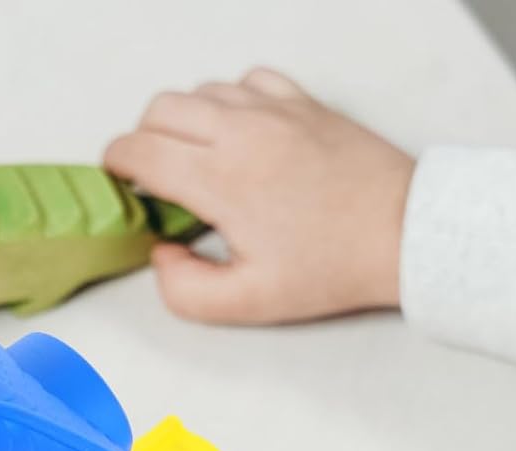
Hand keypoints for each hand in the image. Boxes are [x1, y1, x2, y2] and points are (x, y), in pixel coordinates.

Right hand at [104, 68, 414, 324]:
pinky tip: (236, 136)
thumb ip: (183, 289)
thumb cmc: (329, 268)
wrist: (400, 233)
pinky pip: (246, 82)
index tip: (118, 184)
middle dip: (143, 141)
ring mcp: (275, 110)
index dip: (115, 166)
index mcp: (220, 179)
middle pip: (160, 109)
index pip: (140, 149)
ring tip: (194, 160)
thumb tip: (162, 253)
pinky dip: (227, 103)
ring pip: (200, 91)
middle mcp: (242, 132)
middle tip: (152, 178)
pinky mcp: (303, 103)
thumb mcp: (245, 303)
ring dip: (182, 122)